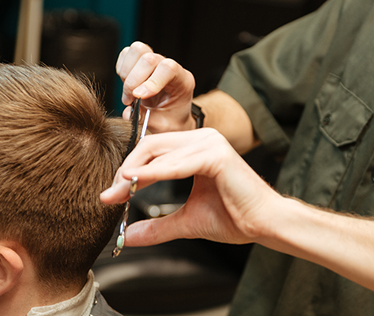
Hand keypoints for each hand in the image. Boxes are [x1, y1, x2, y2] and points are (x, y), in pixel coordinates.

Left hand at [100, 128, 277, 246]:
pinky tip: (136, 182)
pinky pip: (178, 163)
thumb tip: (128, 235)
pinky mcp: (216, 154)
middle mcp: (202, 138)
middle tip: (110, 195)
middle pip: (150, 146)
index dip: (128, 171)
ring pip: (159, 151)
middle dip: (126, 170)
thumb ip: (157, 226)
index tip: (110, 195)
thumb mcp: (186, 222)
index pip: (151, 151)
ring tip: (118, 192)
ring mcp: (210, 143)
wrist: (264, 224)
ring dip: (135, 173)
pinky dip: (154, 173)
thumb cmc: (234, 218)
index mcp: (195, 147)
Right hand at [116, 42, 195, 132]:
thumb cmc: (171, 121)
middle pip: (149, 58)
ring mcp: (155, 61)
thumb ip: (146, 119)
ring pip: (137, 50)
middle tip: (130, 101)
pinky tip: (126, 84)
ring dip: (126, 73)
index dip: (151, 81)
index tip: (138, 97)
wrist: (171, 118)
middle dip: (133, 81)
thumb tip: (128, 113)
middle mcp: (170, 67)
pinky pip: (127, 53)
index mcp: (183, 81)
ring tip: (128, 92)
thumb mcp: (163, 126)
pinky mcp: (141, 60)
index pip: (169, 68)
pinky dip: (122, 69)